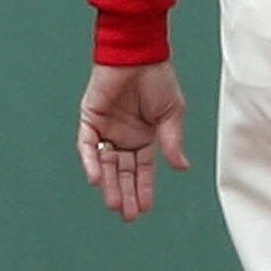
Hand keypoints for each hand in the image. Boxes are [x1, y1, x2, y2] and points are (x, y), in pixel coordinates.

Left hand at [79, 62, 188, 220]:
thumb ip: (173, 141)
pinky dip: (91, 161)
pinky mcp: (90, 120)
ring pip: (105, 164)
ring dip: (109, 184)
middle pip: (123, 171)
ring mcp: (106, 130)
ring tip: (114, 204)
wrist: (138, 55)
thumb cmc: (158, 79)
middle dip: (126, 193)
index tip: (145, 208)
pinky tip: (97, 178)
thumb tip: (182, 167)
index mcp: (145, 136)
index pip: (142, 169)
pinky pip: (87, 145)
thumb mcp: (172, 113)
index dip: (144, 188)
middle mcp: (124, 137)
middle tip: (128, 215)